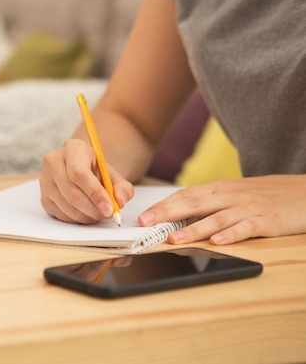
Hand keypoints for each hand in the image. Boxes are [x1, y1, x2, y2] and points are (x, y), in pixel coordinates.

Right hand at [39, 138, 133, 223]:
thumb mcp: (112, 175)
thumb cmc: (96, 172)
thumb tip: (120, 201)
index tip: (109, 208)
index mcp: (72, 148)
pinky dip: (77, 219)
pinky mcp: (43, 197)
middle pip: (72, 192)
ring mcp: (45, 180)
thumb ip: (122, 187)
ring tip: (99, 214)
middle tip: (107, 214)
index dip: (95, 193)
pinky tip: (86, 213)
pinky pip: (61, 214)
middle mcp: (53, 162)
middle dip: (93, 209)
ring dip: (87, 216)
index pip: (79, 173)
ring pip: (66, 206)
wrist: (80, 170)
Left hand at [138, 175, 305, 244]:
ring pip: (216, 217)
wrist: (305, 191)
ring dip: (193, 229)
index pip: (185, 195)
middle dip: (167, 213)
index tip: (143, 216)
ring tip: (173, 238)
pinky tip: (217, 242)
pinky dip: (231, 234)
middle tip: (146, 223)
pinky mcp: (267, 220)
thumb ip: (209, 206)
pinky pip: (246, 227)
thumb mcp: (234, 196)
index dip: (163, 206)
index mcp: (219, 189)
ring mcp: (248, 208)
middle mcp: (230, 196)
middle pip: (194, 203)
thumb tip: (179, 221)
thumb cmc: (265, 195)